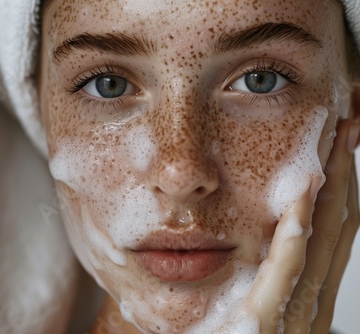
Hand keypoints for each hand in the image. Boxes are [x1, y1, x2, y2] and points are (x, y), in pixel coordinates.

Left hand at [249, 120, 359, 333]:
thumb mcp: (258, 306)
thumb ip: (274, 276)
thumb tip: (281, 235)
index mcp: (309, 293)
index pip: (333, 228)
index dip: (343, 184)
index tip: (341, 143)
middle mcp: (311, 299)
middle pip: (337, 226)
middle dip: (346, 175)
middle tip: (349, 127)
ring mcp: (293, 312)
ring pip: (321, 243)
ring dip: (330, 192)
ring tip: (333, 147)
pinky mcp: (265, 323)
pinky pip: (284, 274)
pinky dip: (295, 236)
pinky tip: (299, 200)